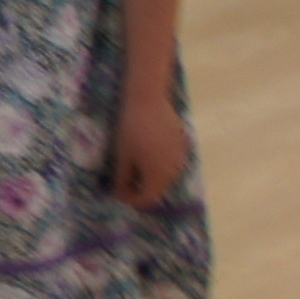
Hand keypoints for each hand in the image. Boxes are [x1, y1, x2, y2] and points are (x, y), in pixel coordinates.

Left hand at [109, 89, 189, 207]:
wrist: (148, 99)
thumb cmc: (131, 128)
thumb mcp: (122, 156)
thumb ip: (122, 178)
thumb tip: (119, 193)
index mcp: (159, 176)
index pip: (146, 198)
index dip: (129, 199)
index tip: (116, 192)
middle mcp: (174, 170)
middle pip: (157, 189)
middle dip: (139, 189)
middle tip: (122, 181)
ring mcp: (181, 157)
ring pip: (165, 177)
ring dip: (149, 177)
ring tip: (133, 168)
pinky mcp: (182, 145)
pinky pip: (171, 162)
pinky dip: (158, 164)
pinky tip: (146, 153)